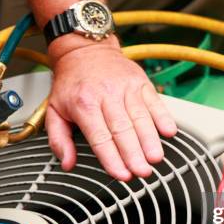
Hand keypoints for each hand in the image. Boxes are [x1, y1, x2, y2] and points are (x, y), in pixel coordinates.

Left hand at [46, 35, 176, 180]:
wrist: (84, 48)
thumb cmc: (71, 82)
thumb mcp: (54, 109)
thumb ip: (59, 139)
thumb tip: (67, 163)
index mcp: (84, 104)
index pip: (100, 137)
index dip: (112, 158)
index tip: (121, 174)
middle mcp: (106, 95)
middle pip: (123, 130)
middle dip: (134, 154)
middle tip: (142, 172)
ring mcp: (126, 87)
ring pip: (141, 117)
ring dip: (150, 140)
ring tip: (156, 158)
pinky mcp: (140, 82)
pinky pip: (154, 101)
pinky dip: (163, 117)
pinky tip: (169, 132)